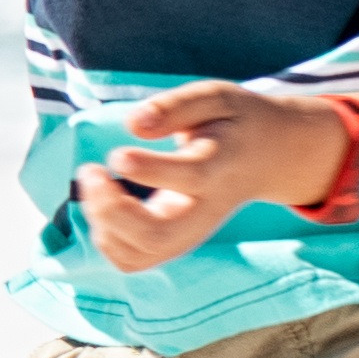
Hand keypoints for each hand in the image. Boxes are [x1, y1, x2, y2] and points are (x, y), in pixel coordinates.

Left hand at [77, 82, 335, 272]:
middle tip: (90, 171)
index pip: (190, 177)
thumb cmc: (233, 123)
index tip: (116, 154)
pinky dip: (106, 237)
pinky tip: (105, 201)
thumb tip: (133, 124)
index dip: (149, 170)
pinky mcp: (175, 242)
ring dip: (103, 224)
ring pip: (140, 254)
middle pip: (158, 235)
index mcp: (219, 167)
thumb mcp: (214, 98)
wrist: (268, 157)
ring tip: (95, 181)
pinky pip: (132, 259)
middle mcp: (205, 209)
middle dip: (111, 211)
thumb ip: (175, 107)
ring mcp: (191, 233)